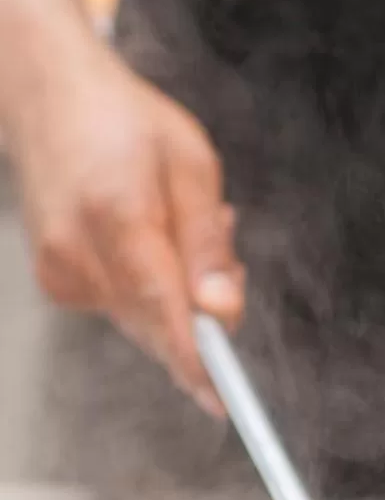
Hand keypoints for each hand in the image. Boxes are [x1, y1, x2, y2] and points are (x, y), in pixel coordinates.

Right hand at [8, 41, 243, 412]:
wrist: (48, 99)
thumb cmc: (126, 123)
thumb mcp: (193, 165)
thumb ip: (209, 244)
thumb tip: (223, 311)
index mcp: (115, 216)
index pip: (163, 309)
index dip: (196, 360)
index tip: (223, 400)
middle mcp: (78, 254)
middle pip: (161, 325)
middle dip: (208, 309)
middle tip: (221, 247)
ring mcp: (62, 273)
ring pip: (150, 322)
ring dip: (184, 296)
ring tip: (181, 228)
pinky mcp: (60, 285)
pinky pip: (130, 310)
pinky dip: (157, 290)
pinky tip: (155, 240)